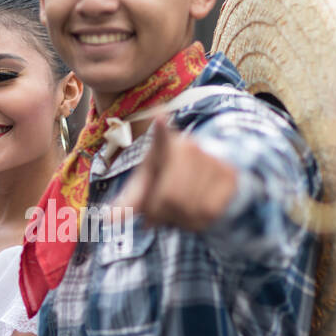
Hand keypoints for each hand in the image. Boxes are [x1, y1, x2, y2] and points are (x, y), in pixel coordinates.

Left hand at [110, 116, 237, 230]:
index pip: (161, 137)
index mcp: (163, 147)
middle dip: (159, 213)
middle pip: (169, 196)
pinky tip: (195, 212)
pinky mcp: (229, 176)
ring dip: (178, 219)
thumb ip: (128, 203)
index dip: (161, 128)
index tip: (158, 114)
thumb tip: (107, 219)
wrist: (210, 181)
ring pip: (187, 206)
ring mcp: (211, 160)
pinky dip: (196, 221)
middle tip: (157, 215)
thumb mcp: (147, 189)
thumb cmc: (169, 183)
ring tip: (177, 212)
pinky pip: (207, 211)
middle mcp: (188, 147)